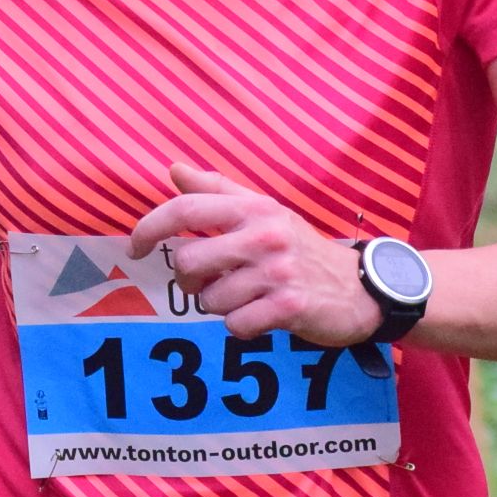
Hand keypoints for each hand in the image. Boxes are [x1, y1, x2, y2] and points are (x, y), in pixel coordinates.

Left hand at [128, 164, 380, 346]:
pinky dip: (242, 327)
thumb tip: (173, 169)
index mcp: (254, 208)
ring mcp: (277, 271)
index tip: (135, 248)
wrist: (361, 288)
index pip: (185, 210)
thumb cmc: (301, 248)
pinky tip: (262, 317)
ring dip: (221, 307)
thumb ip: (217, 191)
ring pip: (210, 300)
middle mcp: (264, 235)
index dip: (149, 228)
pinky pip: (235, 326)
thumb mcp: (264, 211)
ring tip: (247, 298)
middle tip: (212, 283)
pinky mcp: (288, 307)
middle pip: (189, 263)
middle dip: (191, 282)